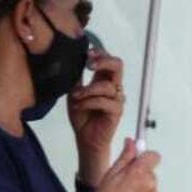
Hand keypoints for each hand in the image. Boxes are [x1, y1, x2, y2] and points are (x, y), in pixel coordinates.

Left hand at [69, 50, 125, 174]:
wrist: (85, 138)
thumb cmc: (81, 116)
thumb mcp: (74, 93)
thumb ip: (76, 79)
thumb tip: (73, 61)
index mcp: (103, 80)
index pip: (108, 60)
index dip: (100, 53)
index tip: (87, 53)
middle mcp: (112, 87)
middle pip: (118, 65)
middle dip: (103, 61)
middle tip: (89, 65)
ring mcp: (116, 98)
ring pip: (107, 86)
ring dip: (88, 90)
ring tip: (75, 97)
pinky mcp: (117, 111)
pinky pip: (104, 102)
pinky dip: (89, 102)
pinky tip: (79, 106)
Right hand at [89, 137, 160, 191]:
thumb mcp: (111, 174)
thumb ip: (126, 156)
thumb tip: (132, 142)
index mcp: (140, 172)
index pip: (153, 155)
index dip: (144, 157)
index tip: (137, 161)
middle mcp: (151, 184)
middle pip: (150, 172)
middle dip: (140, 175)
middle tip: (123, 184)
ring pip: (150, 187)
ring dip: (141, 189)